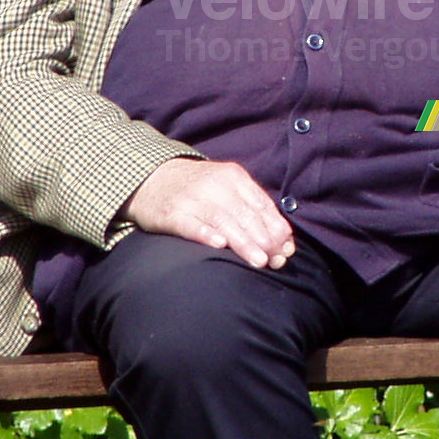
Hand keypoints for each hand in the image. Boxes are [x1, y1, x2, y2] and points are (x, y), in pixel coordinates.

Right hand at [124, 158, 296, 268]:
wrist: (152, 177)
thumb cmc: (199, 189)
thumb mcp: (228, 187)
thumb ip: (253, 209)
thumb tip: (283, 242)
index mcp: (233, 177)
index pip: (261, 204)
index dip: (275, 229)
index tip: (285, 250)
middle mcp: (214, 184)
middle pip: (244, 214)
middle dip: (264, 239)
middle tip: (275, 261)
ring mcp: (191, 198)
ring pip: (222, 220)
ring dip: (243, 242)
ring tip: (258, 261)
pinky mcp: (171, 213)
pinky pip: (190, 224)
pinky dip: (205, 233)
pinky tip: (218, 245)